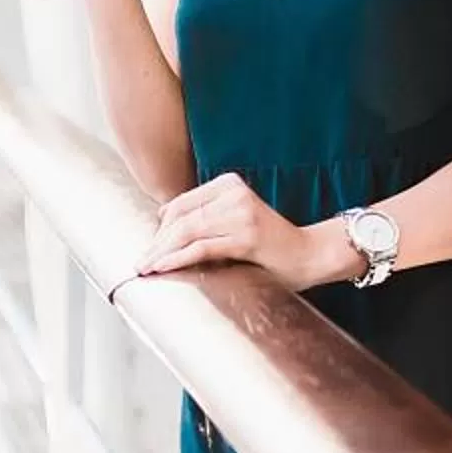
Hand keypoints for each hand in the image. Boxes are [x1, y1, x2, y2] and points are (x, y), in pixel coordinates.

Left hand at [138, 175, 349, 289]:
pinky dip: (177, 258)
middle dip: (156, 243)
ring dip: (161, 253)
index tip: (149, 249)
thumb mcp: (237, 222)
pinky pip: (202, 247)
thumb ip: (209, 220)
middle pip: (180, 218)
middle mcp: (234, 193)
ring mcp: (241, 213)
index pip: (181, 204)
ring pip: (186, 232)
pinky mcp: (246, 236)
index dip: (160, 230)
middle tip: (140, 263)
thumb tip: (165, 228)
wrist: (312, 255)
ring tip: (146, 268)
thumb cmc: (273, 246)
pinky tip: (162, 268)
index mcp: (230, 184)